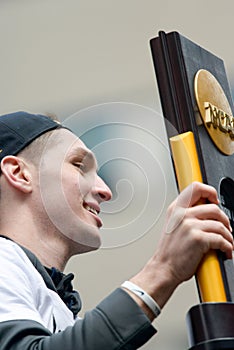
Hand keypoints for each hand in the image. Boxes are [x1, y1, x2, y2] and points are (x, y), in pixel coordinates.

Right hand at [130, 182, 232, 312]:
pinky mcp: (198, 239)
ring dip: (229, 236)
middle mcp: (182, 214)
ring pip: (221, 225)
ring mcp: (190, 226)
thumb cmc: (169, 251)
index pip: (196, 188)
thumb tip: (205, 211)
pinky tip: (225, 251)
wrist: (163, 268)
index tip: (215, 201)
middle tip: (226, 228)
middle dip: (225, 220)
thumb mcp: (173, 225)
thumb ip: (186, 215)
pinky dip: (228, 247)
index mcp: (176, 209)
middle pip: (214, 207)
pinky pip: (222, 240)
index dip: (210, 192)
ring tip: (228, 243)